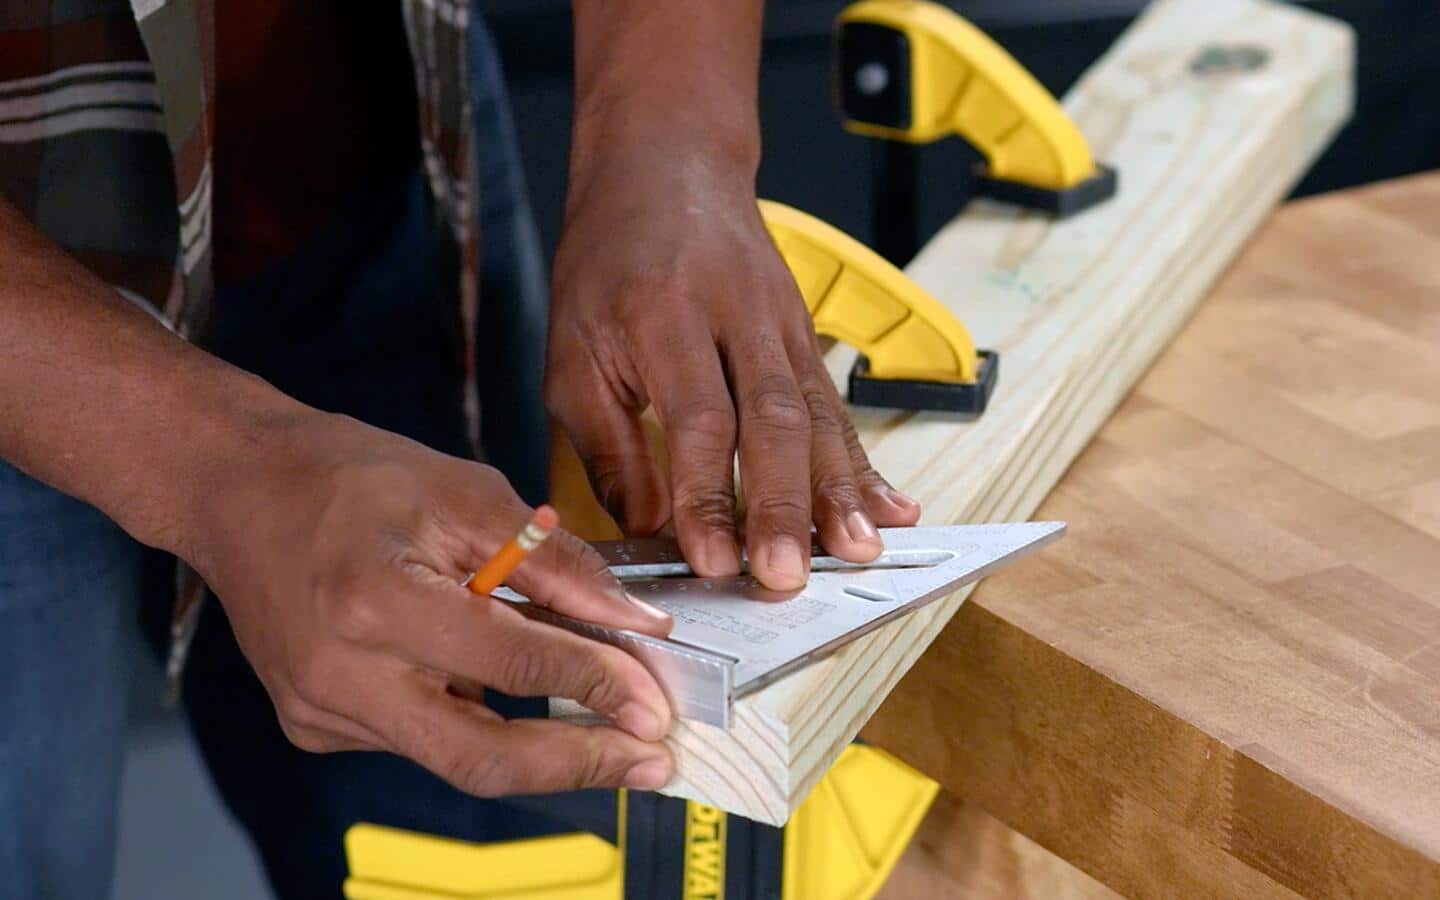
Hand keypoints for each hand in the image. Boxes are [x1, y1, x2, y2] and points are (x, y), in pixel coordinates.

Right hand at [189, 410, 676, 794]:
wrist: (237, 490)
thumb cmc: (349, 477)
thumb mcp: (467, 492)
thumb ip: (556, 564)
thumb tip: (635, 623)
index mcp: (376, 602)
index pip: (515, 667)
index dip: (599, 687)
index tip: (659, 702)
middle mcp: (341, 674)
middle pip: (482, 760)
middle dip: (582, 766)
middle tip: (653, 761)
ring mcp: (321, 710)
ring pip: (454, 757)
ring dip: (541, 751)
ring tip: (611, 734)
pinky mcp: (316, 725)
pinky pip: (419, 740)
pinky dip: (481, 724)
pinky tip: (520, 704)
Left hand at [546, 153, 921, 591]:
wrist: (667, 169)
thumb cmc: (607, 268)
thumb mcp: (573, 352)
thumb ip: (610, 447)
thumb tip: (649, 534)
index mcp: (663, 315)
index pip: (697, 416)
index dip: (708, 492)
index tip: (714, 560)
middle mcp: (736, 316)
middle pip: (772, 418)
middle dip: (784, 504)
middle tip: (789, 576)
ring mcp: (782, 323)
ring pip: (819, 414)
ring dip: (840, 491)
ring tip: (859, 552)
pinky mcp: (807, 337)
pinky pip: (838, 407)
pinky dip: (864, 465)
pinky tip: (894, 510)